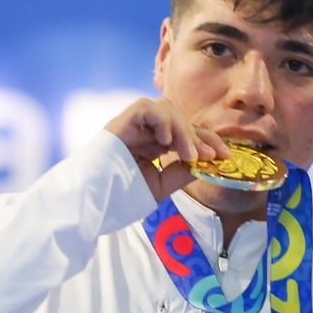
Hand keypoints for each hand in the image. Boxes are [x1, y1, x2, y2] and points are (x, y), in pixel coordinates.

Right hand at [103, 97, 226, 201]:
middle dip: (198, 135)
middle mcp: (142, 132)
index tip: (224, 155)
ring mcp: (130, 126)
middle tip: (209, 155)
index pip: (184, 133)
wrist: (88, 205)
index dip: (206, 140)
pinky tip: (164, 142)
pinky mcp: (119, 123)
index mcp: (151, 145)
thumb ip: (180, 174)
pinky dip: (161, 121)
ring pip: (165, 107)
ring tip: (187, 154)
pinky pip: (145, 107)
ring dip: (182, 129)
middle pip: (178, 116)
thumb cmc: (117, 199)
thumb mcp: (158, 187)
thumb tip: (204, 163)